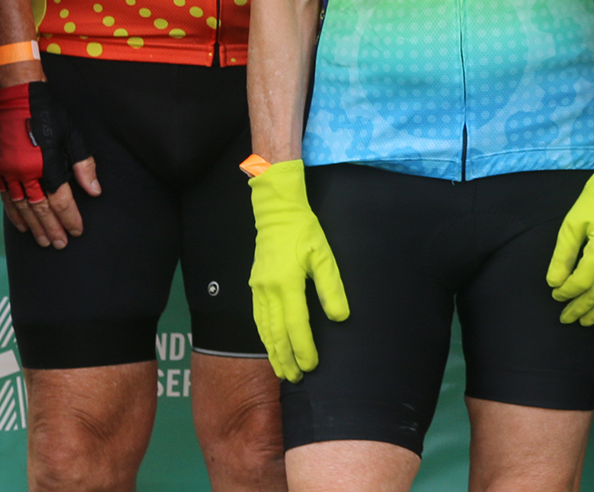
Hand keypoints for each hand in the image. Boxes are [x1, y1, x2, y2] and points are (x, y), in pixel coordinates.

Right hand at [0, 80, 98, 247]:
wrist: (17, 97)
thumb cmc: (48, 113)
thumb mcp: (73, 134)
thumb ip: (84, 165)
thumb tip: (94, 191)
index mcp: (47, 164)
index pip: (61, 200)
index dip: (70, 218)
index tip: (77, 231)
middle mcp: (26, 173)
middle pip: (40, 209)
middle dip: (52, 229)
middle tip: (60, 244)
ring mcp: (10, 173)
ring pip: (23, 208)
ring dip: (34, 227)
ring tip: (43, 241)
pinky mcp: (0, 169)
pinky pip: (7, 199)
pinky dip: (14, 215)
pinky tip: (22, 226)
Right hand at [247, 160, 347, 380]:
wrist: (276, 214)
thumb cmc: (304, 232)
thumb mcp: (324, 256)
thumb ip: (331, 288)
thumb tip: (339, 318)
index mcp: (287, 283)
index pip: (296, 325)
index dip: (304, 348)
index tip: (311, 365)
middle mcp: (268, 290)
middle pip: (276, 334)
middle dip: (286, 358)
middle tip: (296, 379)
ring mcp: (258, 290)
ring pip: (264, 330)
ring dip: (273, 353)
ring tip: (282, 371)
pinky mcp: (254, 287)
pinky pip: (258, 319)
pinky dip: (264, 338)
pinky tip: (270, 347)